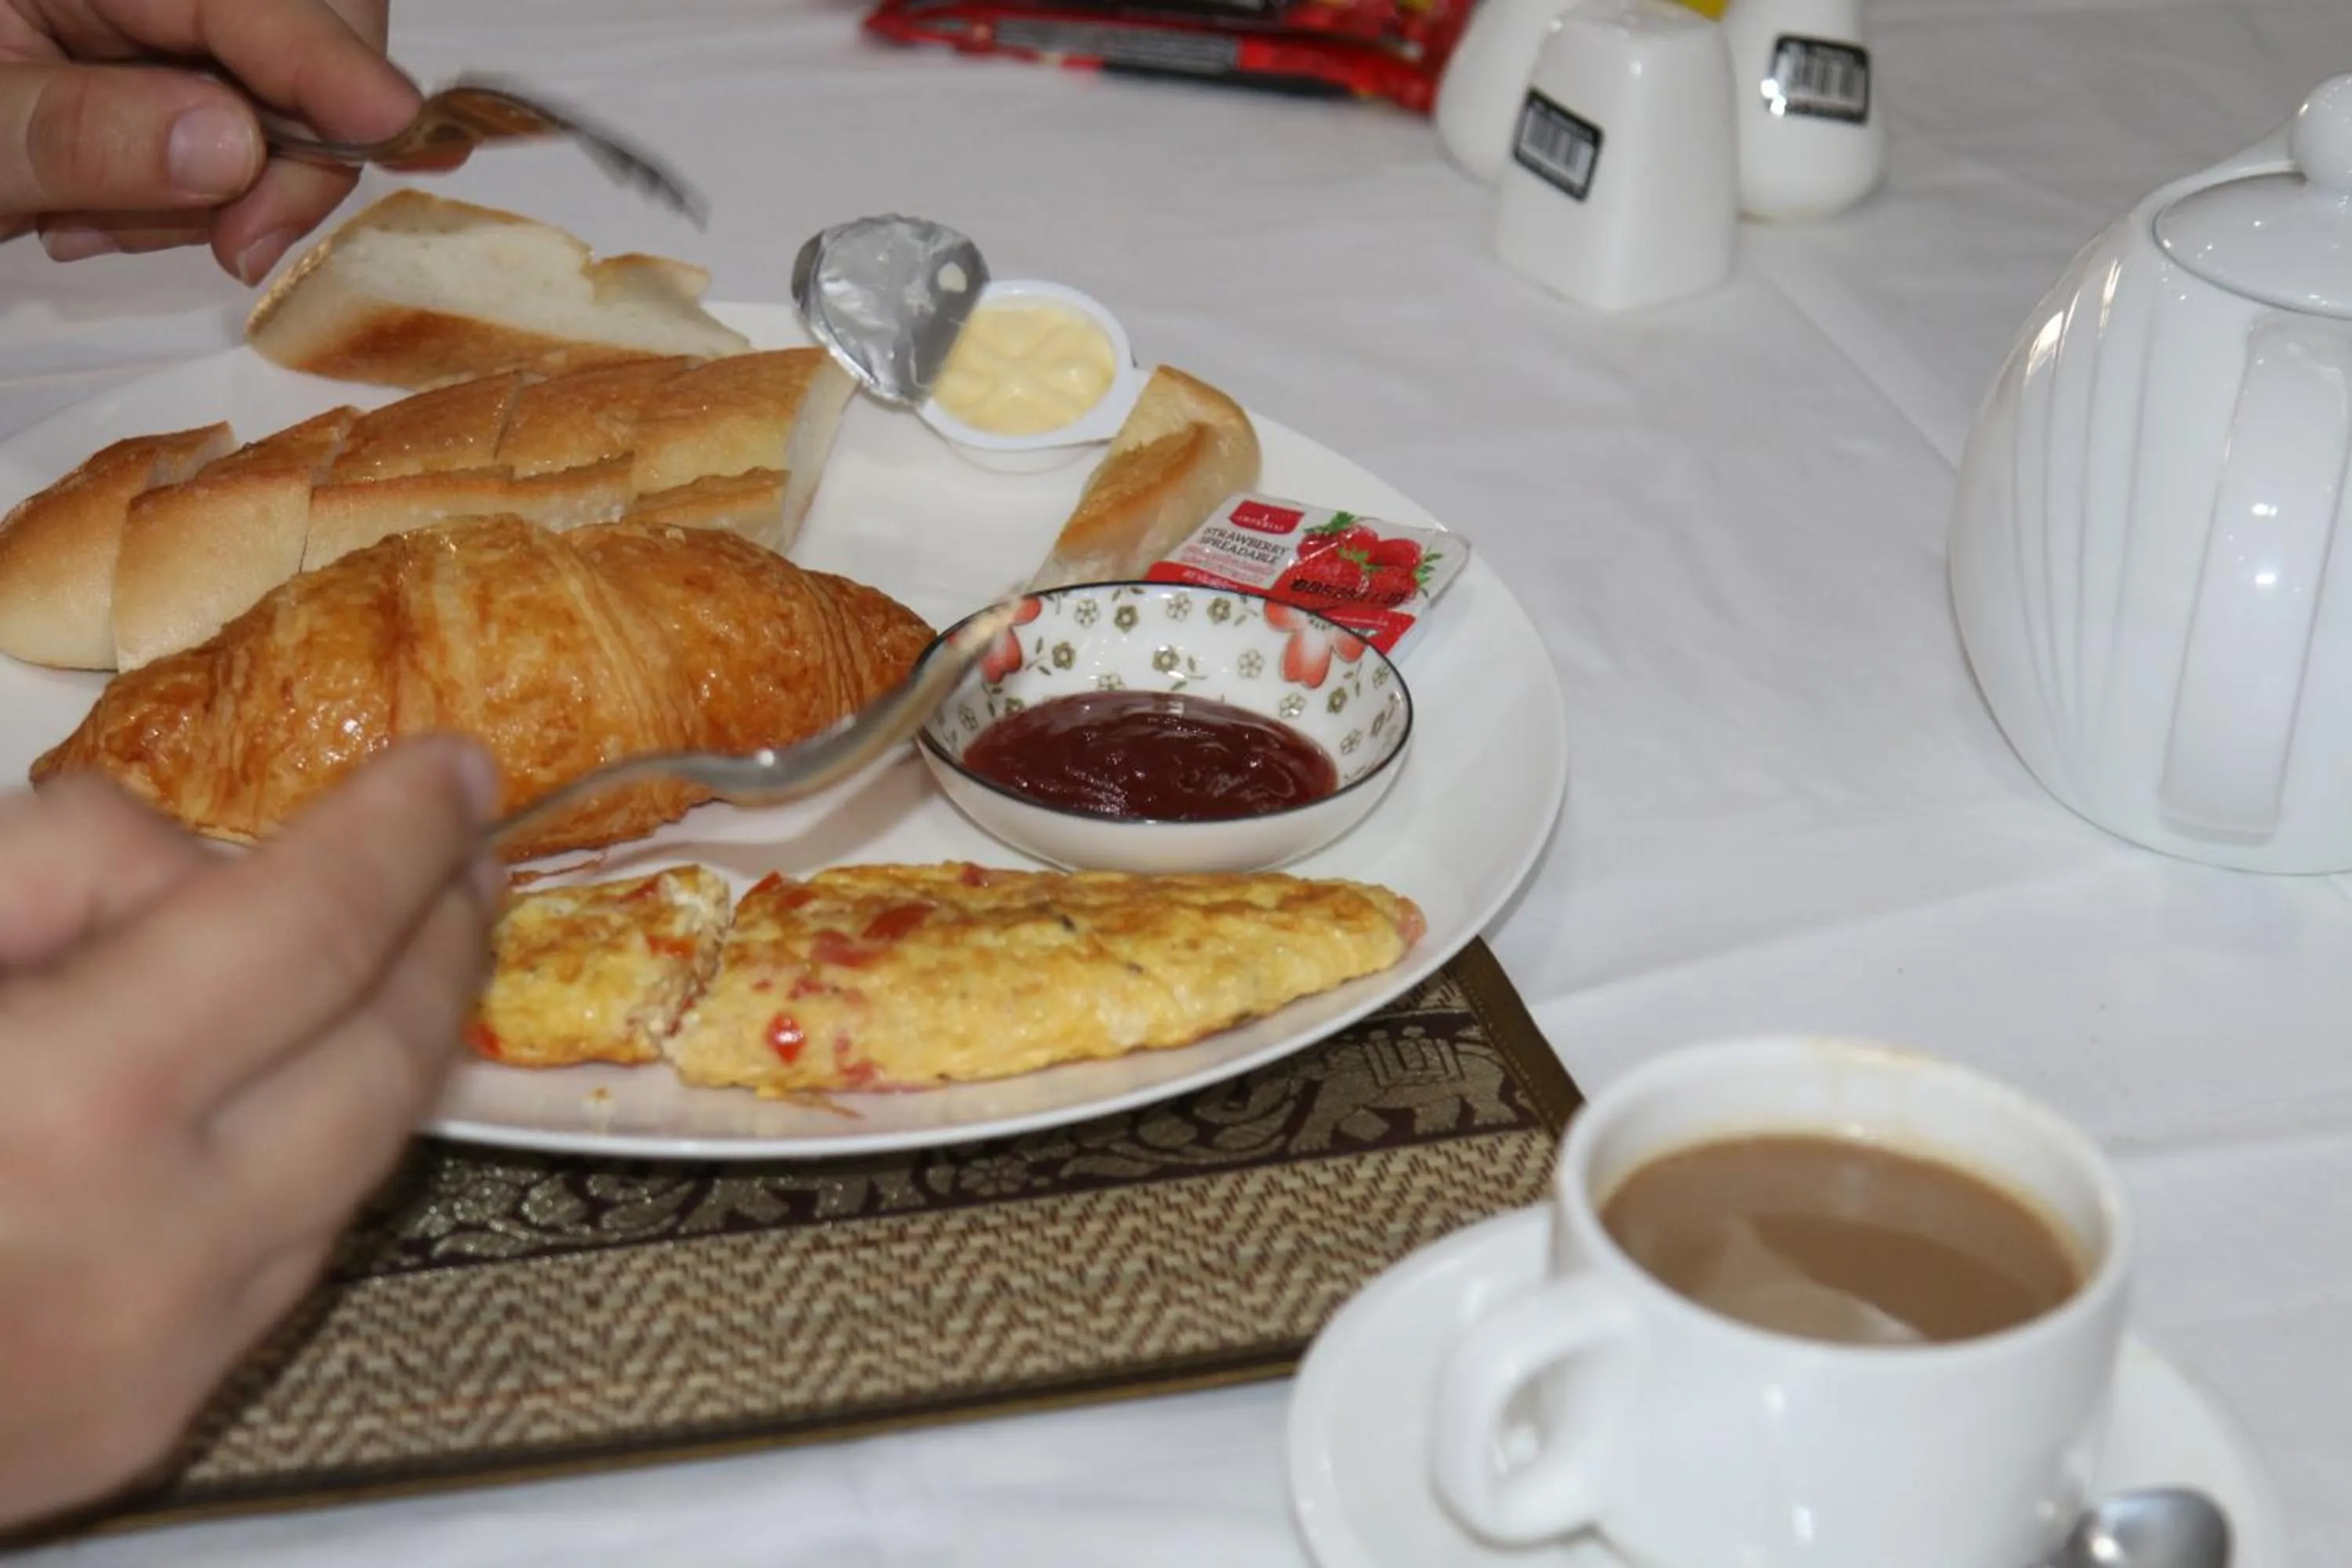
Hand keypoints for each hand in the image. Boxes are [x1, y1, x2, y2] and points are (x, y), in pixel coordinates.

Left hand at [0, 0, 425, 281]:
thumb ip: (82, 135)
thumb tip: (232, 148)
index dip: (329, 61)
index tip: (395, 129)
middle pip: (310, 21)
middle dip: (297, 141)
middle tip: (232, 244)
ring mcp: (158, 14)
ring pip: (291, 86)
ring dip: (234, 181)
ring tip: (96, 223)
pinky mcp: (162, 56)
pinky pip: (245, 116)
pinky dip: (202, 184)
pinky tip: (103, 206)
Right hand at [0, 737, 502, 1528]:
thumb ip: (47, 879)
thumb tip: (193, 877)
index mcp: (62, 1110)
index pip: (310, 929)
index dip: (396, 832)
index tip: (454, 767)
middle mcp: (150, 1249)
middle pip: (383, 1053)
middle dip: (442, 930)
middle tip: (466, 844)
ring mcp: (162, 1357)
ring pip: (360, 1165)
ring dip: (400, 1041)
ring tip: (412, 944)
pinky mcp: (144, 1427)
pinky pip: (288, 1257)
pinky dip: (322, 1151)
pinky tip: (308, 1085)